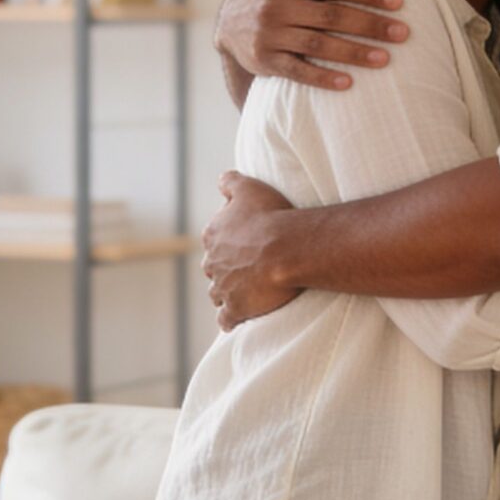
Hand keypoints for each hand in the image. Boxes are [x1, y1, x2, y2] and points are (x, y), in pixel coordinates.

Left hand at [201, 172, 304, 328]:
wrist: (288, 248)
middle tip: (245, 269)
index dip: (227, 243)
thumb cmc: (272, 216)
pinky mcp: (236, 308)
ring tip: (243, 294)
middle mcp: (212, 262)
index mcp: (213, 235)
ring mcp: (222, 287)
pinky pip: (226, 319)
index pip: (212, 241)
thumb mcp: (250, 188)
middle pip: (213, 268)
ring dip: (226, 294)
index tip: (242, 245)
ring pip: (216, 294)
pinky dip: (229, 320)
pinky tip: (236, 320)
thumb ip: (231, 182)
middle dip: (224, 270)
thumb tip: (221, 180)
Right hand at [214, 0, 409, 91]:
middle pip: (332, 15)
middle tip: (403, 33)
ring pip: (318, 45)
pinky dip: (323, 78)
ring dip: (354, 53)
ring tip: (385, 59)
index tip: (398, 2)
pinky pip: (298, 71)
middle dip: (370, 25)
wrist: (229, 22)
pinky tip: (349, 83)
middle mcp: (276, 4)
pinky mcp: (265, 60)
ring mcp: (269, 34)